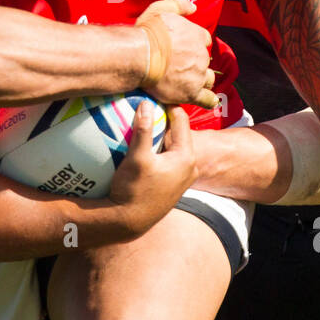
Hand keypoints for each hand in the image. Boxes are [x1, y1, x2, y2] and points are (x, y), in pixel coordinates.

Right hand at [107, 103, 194, 234]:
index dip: (166, 105)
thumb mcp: (137, 158)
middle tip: (145, 108)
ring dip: (160, 136)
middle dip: (163, 120)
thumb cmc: (133, 190)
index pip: (180, 119)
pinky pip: (169, 158)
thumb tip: (146, 103)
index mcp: (186, 157)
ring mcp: (183, 177)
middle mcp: (190, 166)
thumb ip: (143, 130)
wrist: (129, 222)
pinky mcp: (174, 184)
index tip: (151, 96)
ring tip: (142, 125)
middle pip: (178, 133)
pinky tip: (143, 147)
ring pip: (173, 146)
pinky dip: (159, 150)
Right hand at [136, 0, 217, 107]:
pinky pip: (207, 99)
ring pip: (208, 79)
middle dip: (196, 63)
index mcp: (197, 35)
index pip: (203, 40)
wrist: (139, 56)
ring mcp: (198, 75)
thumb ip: (179, 4)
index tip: (185, 48)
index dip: (195, 44)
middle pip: (205, 61)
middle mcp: (201, 55)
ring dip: (201, 80)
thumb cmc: (147, 33)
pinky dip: (208, 100)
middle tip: (181, 67)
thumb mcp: (161, 9)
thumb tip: (193, 6)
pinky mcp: (191, 92)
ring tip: (188, 82)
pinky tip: (206, 100)